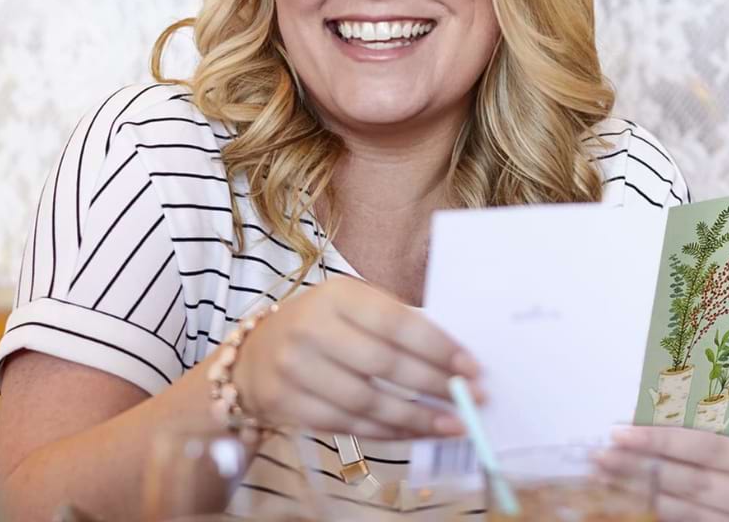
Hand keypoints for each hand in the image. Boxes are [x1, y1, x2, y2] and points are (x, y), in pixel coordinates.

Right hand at [234, 277, 480, 438]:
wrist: (256, 352)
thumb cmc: (324, 325)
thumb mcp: (354, 307)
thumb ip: (396, 324)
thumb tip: (455, 358)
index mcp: (337, 295)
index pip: (397, 323)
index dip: (438, 348)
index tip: (472, 367)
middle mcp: (311, 328)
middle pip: (385, 365)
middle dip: (435, 386)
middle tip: (471, 399)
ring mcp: (294, 368)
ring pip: (367, 402)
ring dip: (416, 418)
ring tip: (451, 425)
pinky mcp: (285, 403)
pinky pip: (347, 425)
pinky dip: (387, 433)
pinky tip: (414, 433)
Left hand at [599, 426, 728, 521]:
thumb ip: (724, 434)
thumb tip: (661, 411)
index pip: (707, 447)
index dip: (662, 440)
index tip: (620, 432)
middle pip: (689, 480)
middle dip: (640, 467)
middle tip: (600, 456)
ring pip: (684, 508)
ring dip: (640, 492)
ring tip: (605, 476)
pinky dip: (660, 511)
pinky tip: (632, 498)